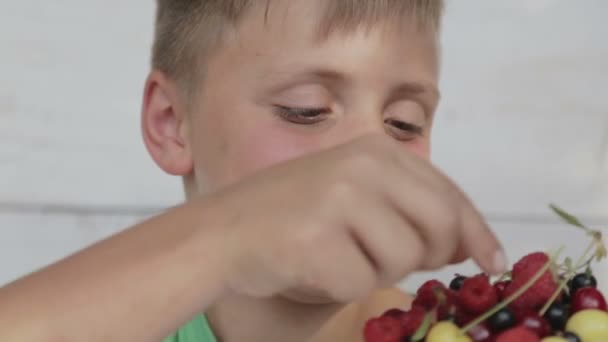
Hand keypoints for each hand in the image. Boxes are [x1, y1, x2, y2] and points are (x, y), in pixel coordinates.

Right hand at [208, 133, 505, 302]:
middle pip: (439, 227)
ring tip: (336, 252)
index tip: (492, 262)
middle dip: (430, 255)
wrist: (222, 230)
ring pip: (401, 259)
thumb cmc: (290, 213)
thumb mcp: (353, 192)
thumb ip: (407, 207)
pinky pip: (358, 283)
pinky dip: (340, 286)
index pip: (449, 193)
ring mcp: (338, 201)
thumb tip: (465, 244)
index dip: (477, 231)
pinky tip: (311, 265)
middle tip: (396, 259)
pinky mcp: (316, 241)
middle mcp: (361, 167)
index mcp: (375, 150)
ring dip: (374, 269)